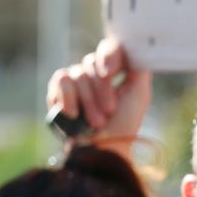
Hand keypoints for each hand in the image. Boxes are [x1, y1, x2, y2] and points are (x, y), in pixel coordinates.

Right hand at [46, 38, 151, 157]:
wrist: (101, 150)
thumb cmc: (123, 126)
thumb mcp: (139, 94)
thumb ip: (137, 67)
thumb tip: (134, 45)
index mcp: (115, 69)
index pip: (108, 47)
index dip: (109, 56)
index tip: (112, 73)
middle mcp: (93, 73)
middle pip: (91, 63)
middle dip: (100, 91)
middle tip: (107, 114)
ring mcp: (75, 82)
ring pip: (77, 74)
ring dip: (87, 101)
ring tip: (93, 123)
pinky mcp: (57, 93)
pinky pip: (60, 80)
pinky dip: (67, 97)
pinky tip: (73, 114)